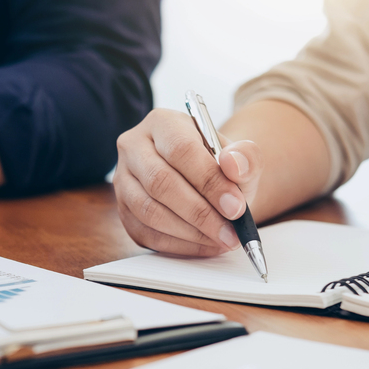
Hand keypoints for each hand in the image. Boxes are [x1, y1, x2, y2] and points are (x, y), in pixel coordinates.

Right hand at [113, 109, 262, 255]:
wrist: (204, 182)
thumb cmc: (220, 167)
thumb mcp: (240, 156)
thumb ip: (245, 157)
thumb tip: (234, 164)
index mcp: (162, 123)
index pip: (181, 150)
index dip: (209, 181)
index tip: (236, 207)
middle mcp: (134, 147)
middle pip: (160, 182)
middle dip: (200, 212)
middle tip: (230, 232)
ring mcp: (123, 181)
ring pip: (150, 211)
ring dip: (189, 232)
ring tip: (221, 240)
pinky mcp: (123, 211)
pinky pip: (147, 233)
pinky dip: (179, 245)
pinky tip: (205, 245)